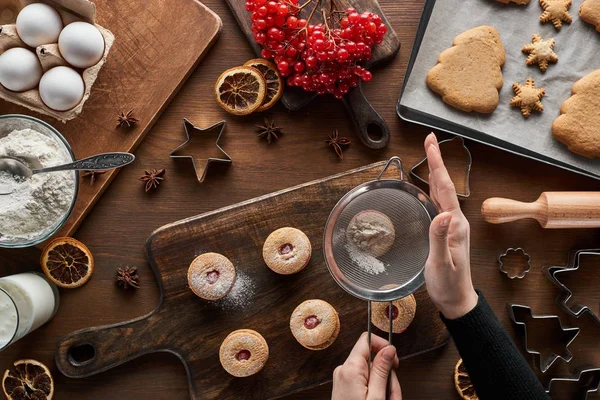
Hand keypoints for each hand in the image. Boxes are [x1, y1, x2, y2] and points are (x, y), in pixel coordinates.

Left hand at [332, 332, 401, 399]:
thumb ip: (382, 370)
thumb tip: (388, 348)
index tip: (394, 361)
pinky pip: (364, 380)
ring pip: (371, 372)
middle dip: (387, 376)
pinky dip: (374, 390)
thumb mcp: (376, 396)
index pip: (367, 339)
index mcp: (350, 368)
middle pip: (372, 360)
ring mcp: (342, 378)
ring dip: (383, 386)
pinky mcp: (344, 385)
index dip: (384, 346)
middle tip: (393, 395)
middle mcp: (343, 370)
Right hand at [423, 133, 477, 319]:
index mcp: (455, 224)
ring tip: (429, 154)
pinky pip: (438, 202)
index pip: (445, 188)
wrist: (456, 300)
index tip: (431, 143)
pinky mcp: (445, 231)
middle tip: (429, 139)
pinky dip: (432, 188)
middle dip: (436, 160)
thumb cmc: (448, 285)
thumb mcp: (441, 264)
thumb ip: (440, 238)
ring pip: (442, 191)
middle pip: (445, 184)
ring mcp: (451, 225)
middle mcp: (455, 221)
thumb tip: (444, 213)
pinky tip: (426, 185)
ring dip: (435, 171)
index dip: (437, 164)